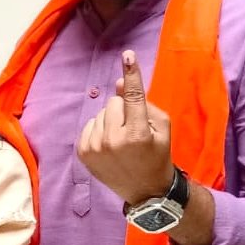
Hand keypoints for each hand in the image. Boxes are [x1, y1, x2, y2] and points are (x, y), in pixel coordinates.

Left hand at [77, 50, 174, 205]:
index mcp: (137, 134)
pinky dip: (99, 130)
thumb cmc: (157, 155)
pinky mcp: (83, 152)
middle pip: (113, 102)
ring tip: (122, 140)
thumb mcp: (161, 128)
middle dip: (123, 110)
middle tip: (133, 129)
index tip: (127, 55)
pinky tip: (109, 145)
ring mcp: (95, 148)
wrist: (145, 190)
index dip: (131, 74)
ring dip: (110, 120)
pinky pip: (90, 124)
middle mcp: (113, 140)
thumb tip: (118, 82)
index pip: (132, 96)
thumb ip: (143, 103)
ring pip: (100, 113)